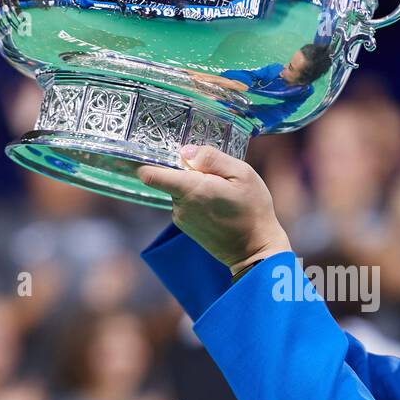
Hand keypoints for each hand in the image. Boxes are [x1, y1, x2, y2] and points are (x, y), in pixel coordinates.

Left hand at [138, 145, 292, 275]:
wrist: (255, 249)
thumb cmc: (252, 210)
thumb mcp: (242, 174)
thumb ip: (212, 158)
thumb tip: (185, 152)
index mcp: (191, 189)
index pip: (150, 175)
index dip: (144, 160)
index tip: (148, 150)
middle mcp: (180, 205)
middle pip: (168, 177)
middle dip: (185, 171)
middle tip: (213, 174)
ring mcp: (181, 218)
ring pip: (178, 190)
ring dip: (194, 186)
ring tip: (221, 192)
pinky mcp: (186, 226)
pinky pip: (185, 203)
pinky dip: (198, 199)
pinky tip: (218, 204)